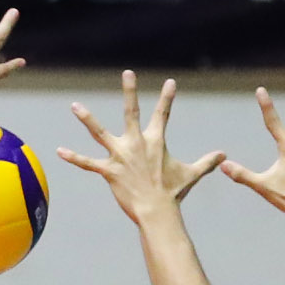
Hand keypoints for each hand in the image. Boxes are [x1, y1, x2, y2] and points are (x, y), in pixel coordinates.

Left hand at [59, 72, 225, 223]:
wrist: (158, 212)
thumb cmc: (173, 193)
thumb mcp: (191, 175)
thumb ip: (207, 162)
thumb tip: (224, 155)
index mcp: (156, 142)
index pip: (163, 114)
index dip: (167, 98)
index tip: (170, 82)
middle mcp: (137, 143)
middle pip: (131, 112)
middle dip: (130, 91)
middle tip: (128, 72)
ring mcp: (121, 156)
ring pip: (100, 132)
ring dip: (87, 119)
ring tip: (75, 106)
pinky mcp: (109, 171)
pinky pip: (88, 163)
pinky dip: (73, 157)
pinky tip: (59, 151)